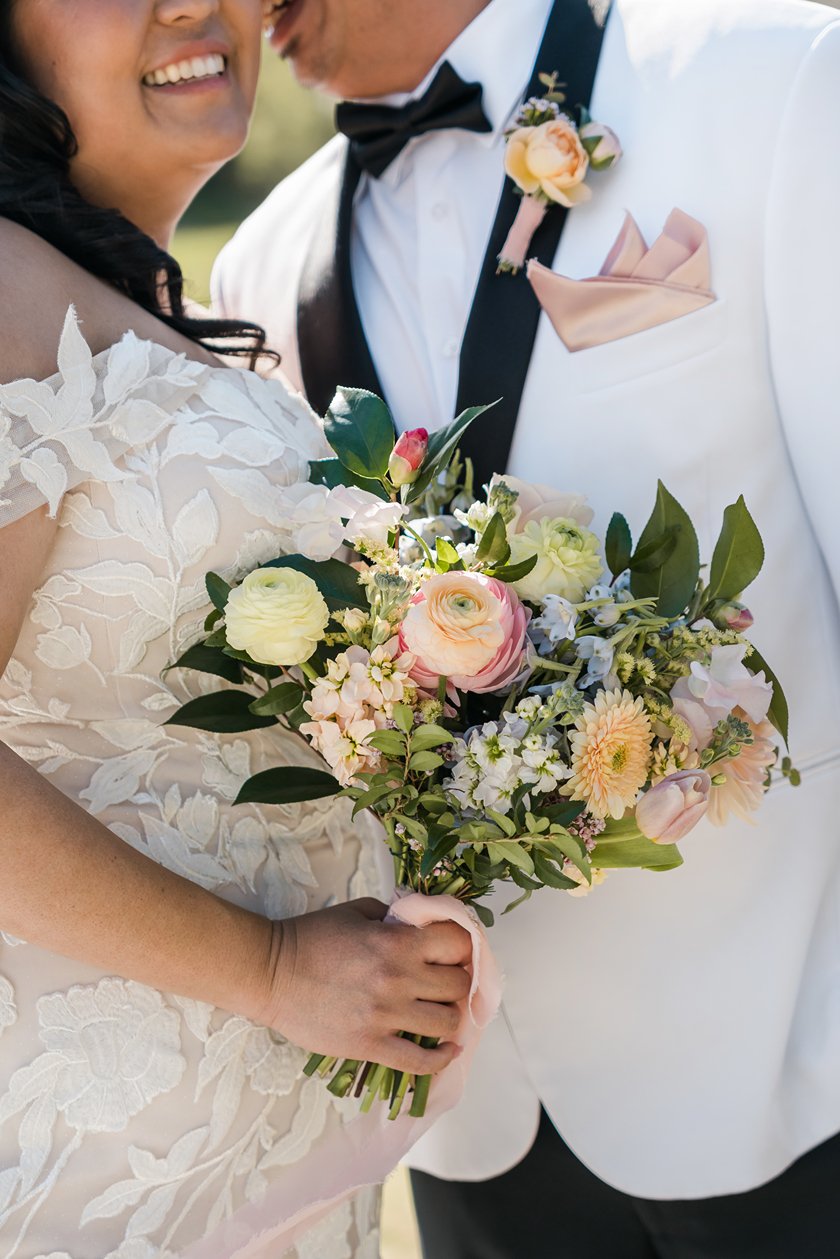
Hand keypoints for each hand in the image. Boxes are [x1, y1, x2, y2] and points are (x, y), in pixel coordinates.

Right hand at [260, 899, 471, 1074]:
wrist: (271, 973)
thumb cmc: (312, 937)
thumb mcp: (357, 911)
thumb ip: (395, 916)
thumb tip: (423, 924)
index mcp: (397, 940)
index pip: (458, 944)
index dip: (463, 947)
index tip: (456, 953)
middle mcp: (399, 977)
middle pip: (458, 986)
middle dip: (458, 983)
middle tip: (448, 984)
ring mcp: (385, 1015)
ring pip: (447, 1024)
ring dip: (450, 1018)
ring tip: (440, 1013)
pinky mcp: (370, 1045)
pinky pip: (420, 1062)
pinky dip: (440, 1059)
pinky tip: (446, 1051)